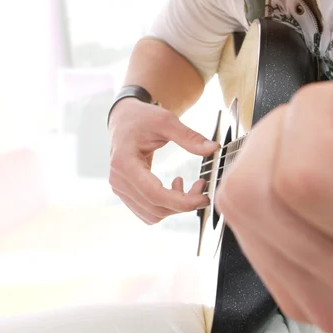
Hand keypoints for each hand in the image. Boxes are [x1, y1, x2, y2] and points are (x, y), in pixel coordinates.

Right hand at [108, 98, 216, 223]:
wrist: (124, 119)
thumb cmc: (142, 118)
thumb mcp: (167, 121)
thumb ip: (190, 137)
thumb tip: (214, 148)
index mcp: (124, 161)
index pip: (154, 193)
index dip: (181, 201)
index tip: (203, 197)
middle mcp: (118, 179)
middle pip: (155, 207)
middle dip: (183, 204)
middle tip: (202, 187)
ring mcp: (120, 188)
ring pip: (152, 214)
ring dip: (176, 206)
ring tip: (189, 186)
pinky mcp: (125, 193)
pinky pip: (148, 211)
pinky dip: (166, 206)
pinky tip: (174, 188)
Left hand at [216, 16, 332, 332]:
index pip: (305, 175)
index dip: (319, 111)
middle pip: (255, 189)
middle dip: (280, 127)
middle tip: (322, 117)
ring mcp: (321, 301)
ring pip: (237, 205)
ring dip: (262, 153)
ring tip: (308, 140)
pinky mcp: (298, 297)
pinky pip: (243, 225)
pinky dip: (260, 185)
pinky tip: (300, 176)